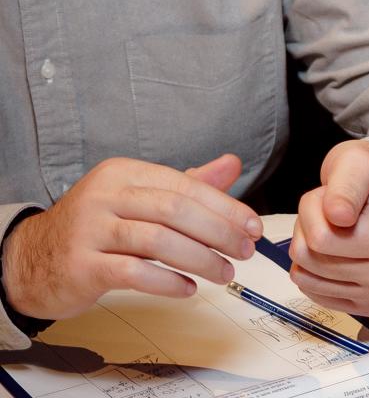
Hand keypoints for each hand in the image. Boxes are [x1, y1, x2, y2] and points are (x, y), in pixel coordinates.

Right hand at [0, 155, 261, 321]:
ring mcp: (89, 231)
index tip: (253, 226)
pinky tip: (187, 289)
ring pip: (157, 241)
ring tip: (225, 272)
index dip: (225, 206)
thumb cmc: (95, 228)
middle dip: (219, 232)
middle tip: (245, 250)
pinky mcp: (80, 266)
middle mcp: (104, 196)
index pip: (185, 186)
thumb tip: (232, 164)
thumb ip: (186, 184)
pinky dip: (166, 281)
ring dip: (200, 259)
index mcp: (123, 172)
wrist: (31, 260)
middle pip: (175, 210)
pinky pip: (133, 273)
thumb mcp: (137, 198)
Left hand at [288, 142, 368, 316]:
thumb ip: (346, 185)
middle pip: (310, 258)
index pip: (321, 238)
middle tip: (331, 211)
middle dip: (307, 227)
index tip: (331, 195)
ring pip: (306, 277)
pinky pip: (311, 292)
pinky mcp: (365, 309)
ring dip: (308, 247)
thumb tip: (337, 216)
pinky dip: (312, 269)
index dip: (312, 209)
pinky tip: (334, 252)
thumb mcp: (358, 163)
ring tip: (333, 228)